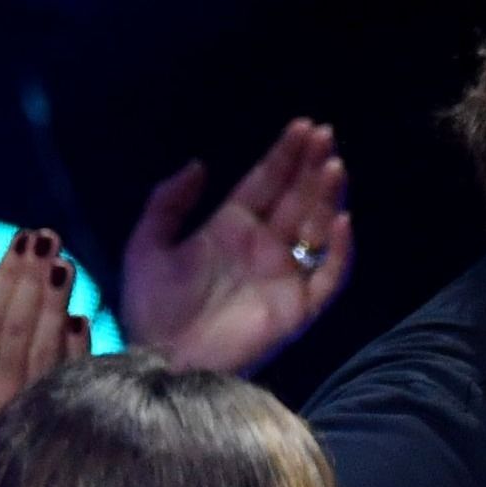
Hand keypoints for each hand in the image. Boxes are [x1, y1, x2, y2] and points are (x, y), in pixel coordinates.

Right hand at [0, 228, 90, 439]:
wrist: (19, 482)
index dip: (3, 279)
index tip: (20, 244)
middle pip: (18, 325)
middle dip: (32, 278)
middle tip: (46, 240)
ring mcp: (36, 403)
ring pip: (47, 343)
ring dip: (57, 301)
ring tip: (64, 264)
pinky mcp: (71, 410)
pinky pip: (75, 369)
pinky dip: (77, 341)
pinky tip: (79, 314)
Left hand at [121, 118, 351, 374]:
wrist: (163, 360)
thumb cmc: (151, 307)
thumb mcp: (146, 245)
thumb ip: (168, 202)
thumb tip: (201, 164)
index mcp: (230, 228)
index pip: (266, 183)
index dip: (284, 155)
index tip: (302, 126)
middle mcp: (263, 248)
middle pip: (296, 197)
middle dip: (310, 165)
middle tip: (324, 135)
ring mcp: (283, 277)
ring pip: (316, 228)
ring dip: (326, 197)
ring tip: (333, 165)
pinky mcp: (298, 309)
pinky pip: (328, 276)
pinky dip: (339, 251)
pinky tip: (339, 222)